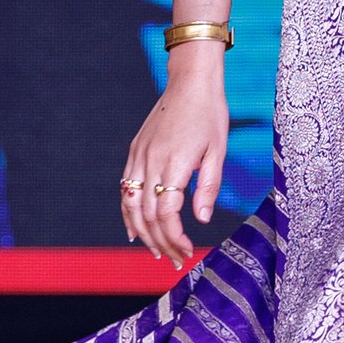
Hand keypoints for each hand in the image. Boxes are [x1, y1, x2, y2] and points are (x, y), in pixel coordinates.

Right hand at [120, 52, 228, 267]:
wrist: (190, 82)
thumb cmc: (210, 114)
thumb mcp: (218, 151)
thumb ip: (208, 186)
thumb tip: (202, 219)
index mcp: (175, 162)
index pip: (166, 212)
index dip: (174, 237)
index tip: (187, 251)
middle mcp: (152, 161)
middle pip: (147, 214)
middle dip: (160, 242)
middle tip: (175, 260)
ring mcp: (139, 156)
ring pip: (130, 204)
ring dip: (141, 233)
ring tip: (155, 252)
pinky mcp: (135, 151)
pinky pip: (125, 188)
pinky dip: (127, 212)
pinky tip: (134, 230)